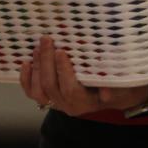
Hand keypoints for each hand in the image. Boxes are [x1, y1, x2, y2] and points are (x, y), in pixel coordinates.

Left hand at [18, 37, 147, 115]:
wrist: (114, 95)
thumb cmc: (119, 86)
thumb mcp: (122, 86)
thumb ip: (114, 87)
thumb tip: (106, 93)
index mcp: (86, 102)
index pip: (70, 89)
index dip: (63, 71)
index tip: (61, 51)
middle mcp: (69, 106)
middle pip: (51, 86)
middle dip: (46, 62)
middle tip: (47, 41)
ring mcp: (56, 103)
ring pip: (39, 90)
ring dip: (37, 68)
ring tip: (37, 49)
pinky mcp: (48, 98)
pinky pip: (32, 93)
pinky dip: (26, 79)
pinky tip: (25, 63)